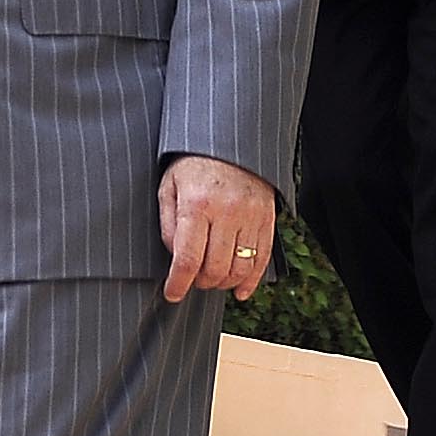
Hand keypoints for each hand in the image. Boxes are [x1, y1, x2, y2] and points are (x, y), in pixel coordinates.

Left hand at [159, 156, 275, 303]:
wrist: (232, 141)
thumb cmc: (193, 164)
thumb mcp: (169, 187)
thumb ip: (168, 224)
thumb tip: (175, 258)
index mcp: (196, 205)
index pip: (188, 259)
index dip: (178, 284)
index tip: (173, 294)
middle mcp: (226, 213)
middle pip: (215, 269)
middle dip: (200, 283)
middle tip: (191, 280)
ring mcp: (250, 217)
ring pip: (239, 269)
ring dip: (223, 283)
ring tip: (211, 280)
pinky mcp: (267, 219)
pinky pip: (262, 259)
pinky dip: (251, 281)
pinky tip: (240, 291)